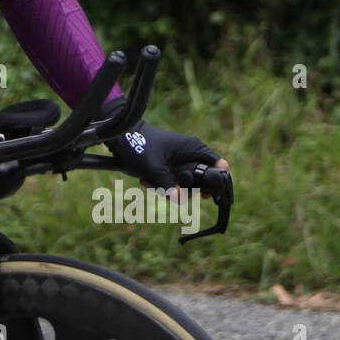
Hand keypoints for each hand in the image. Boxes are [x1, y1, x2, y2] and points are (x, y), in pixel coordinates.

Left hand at [101, 98, 229, 200]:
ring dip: (168, 189)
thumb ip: (167, 183)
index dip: (216, 183)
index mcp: (195, 149)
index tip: (204, 195)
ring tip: (149, 181)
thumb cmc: (139, 145)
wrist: (121, 140)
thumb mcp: (154, 166)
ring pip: (185, 188)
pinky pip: (173, 186)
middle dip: (184, 190)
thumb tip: (180, 200)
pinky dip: (161, 186)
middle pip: (202, 183)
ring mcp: (181, 164)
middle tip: (168, 188)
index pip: (219, 166)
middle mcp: (192, 156)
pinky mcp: (171, 170)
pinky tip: (145, 180)